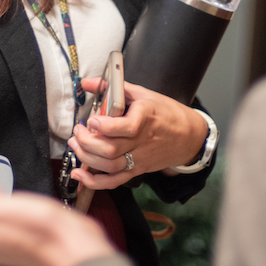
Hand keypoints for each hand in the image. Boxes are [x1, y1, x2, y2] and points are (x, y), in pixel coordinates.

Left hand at [68, 77, 208, 190]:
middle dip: (87, 142)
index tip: (91, 120)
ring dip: (86, 158)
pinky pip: (115, 181)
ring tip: (76, 145)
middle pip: (111, 149)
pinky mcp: (137, 169)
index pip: (126, 127)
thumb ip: (114, 88)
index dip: (105, 126)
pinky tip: (80, 175)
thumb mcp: (143, 94)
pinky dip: (94, 182)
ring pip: (109, 166)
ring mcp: (139, 158)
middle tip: (78, 132)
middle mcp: (142, 141)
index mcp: (145, 118)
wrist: (189, 136)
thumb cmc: (166, 113)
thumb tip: (87, 83)